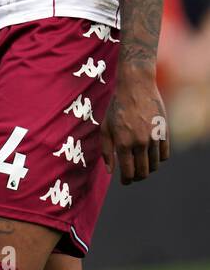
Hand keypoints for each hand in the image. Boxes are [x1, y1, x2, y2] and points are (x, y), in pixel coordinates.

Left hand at [101, 64, 169, 183]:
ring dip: (147, 170)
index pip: (128, 172)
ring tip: (140, 167)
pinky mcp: (164, 133)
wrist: (136, 86)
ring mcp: (153, 138)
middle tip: (132, 176)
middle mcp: (139, 142)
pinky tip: (151, 157)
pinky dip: (158, 160)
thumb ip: (106, 150)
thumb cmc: (116, 106)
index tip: (124, 182)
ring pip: (154, 165)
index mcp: (122, 142)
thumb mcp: (105, 127)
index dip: (126, 181)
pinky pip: (164, 155)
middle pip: (143, 172)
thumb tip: (110, 170)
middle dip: (137, 177)